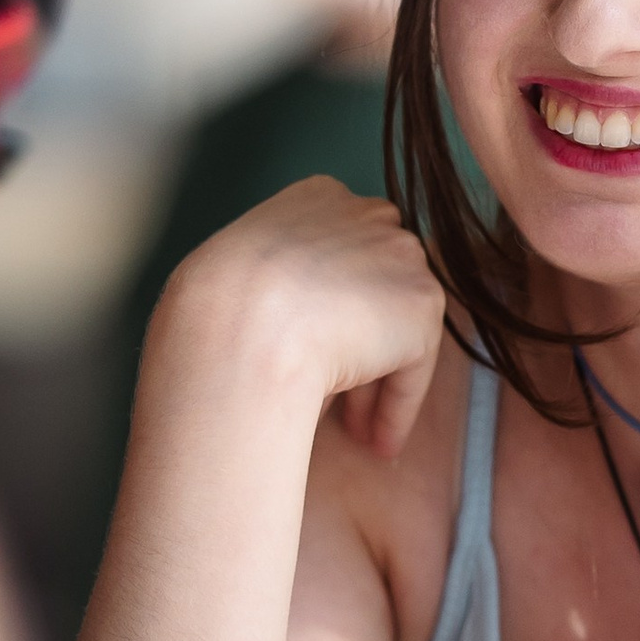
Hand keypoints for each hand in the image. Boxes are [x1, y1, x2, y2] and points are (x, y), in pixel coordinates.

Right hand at [160, 177, 446, 458]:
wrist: (240, 323)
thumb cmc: (217, 309)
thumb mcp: (241, 278)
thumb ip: (284, 289)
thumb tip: (303, 344)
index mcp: (317, 198)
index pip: (343, 253)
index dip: (334, 307)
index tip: (320, 349)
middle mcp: (367, 213)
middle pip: (379, 286)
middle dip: (364, 340)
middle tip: (345, 397)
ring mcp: (401, 255)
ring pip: (398, 327)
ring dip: (378, 379)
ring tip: (358, 429)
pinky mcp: (422, 305)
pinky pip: (414, 369)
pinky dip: (397, 409)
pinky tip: (378, 443)